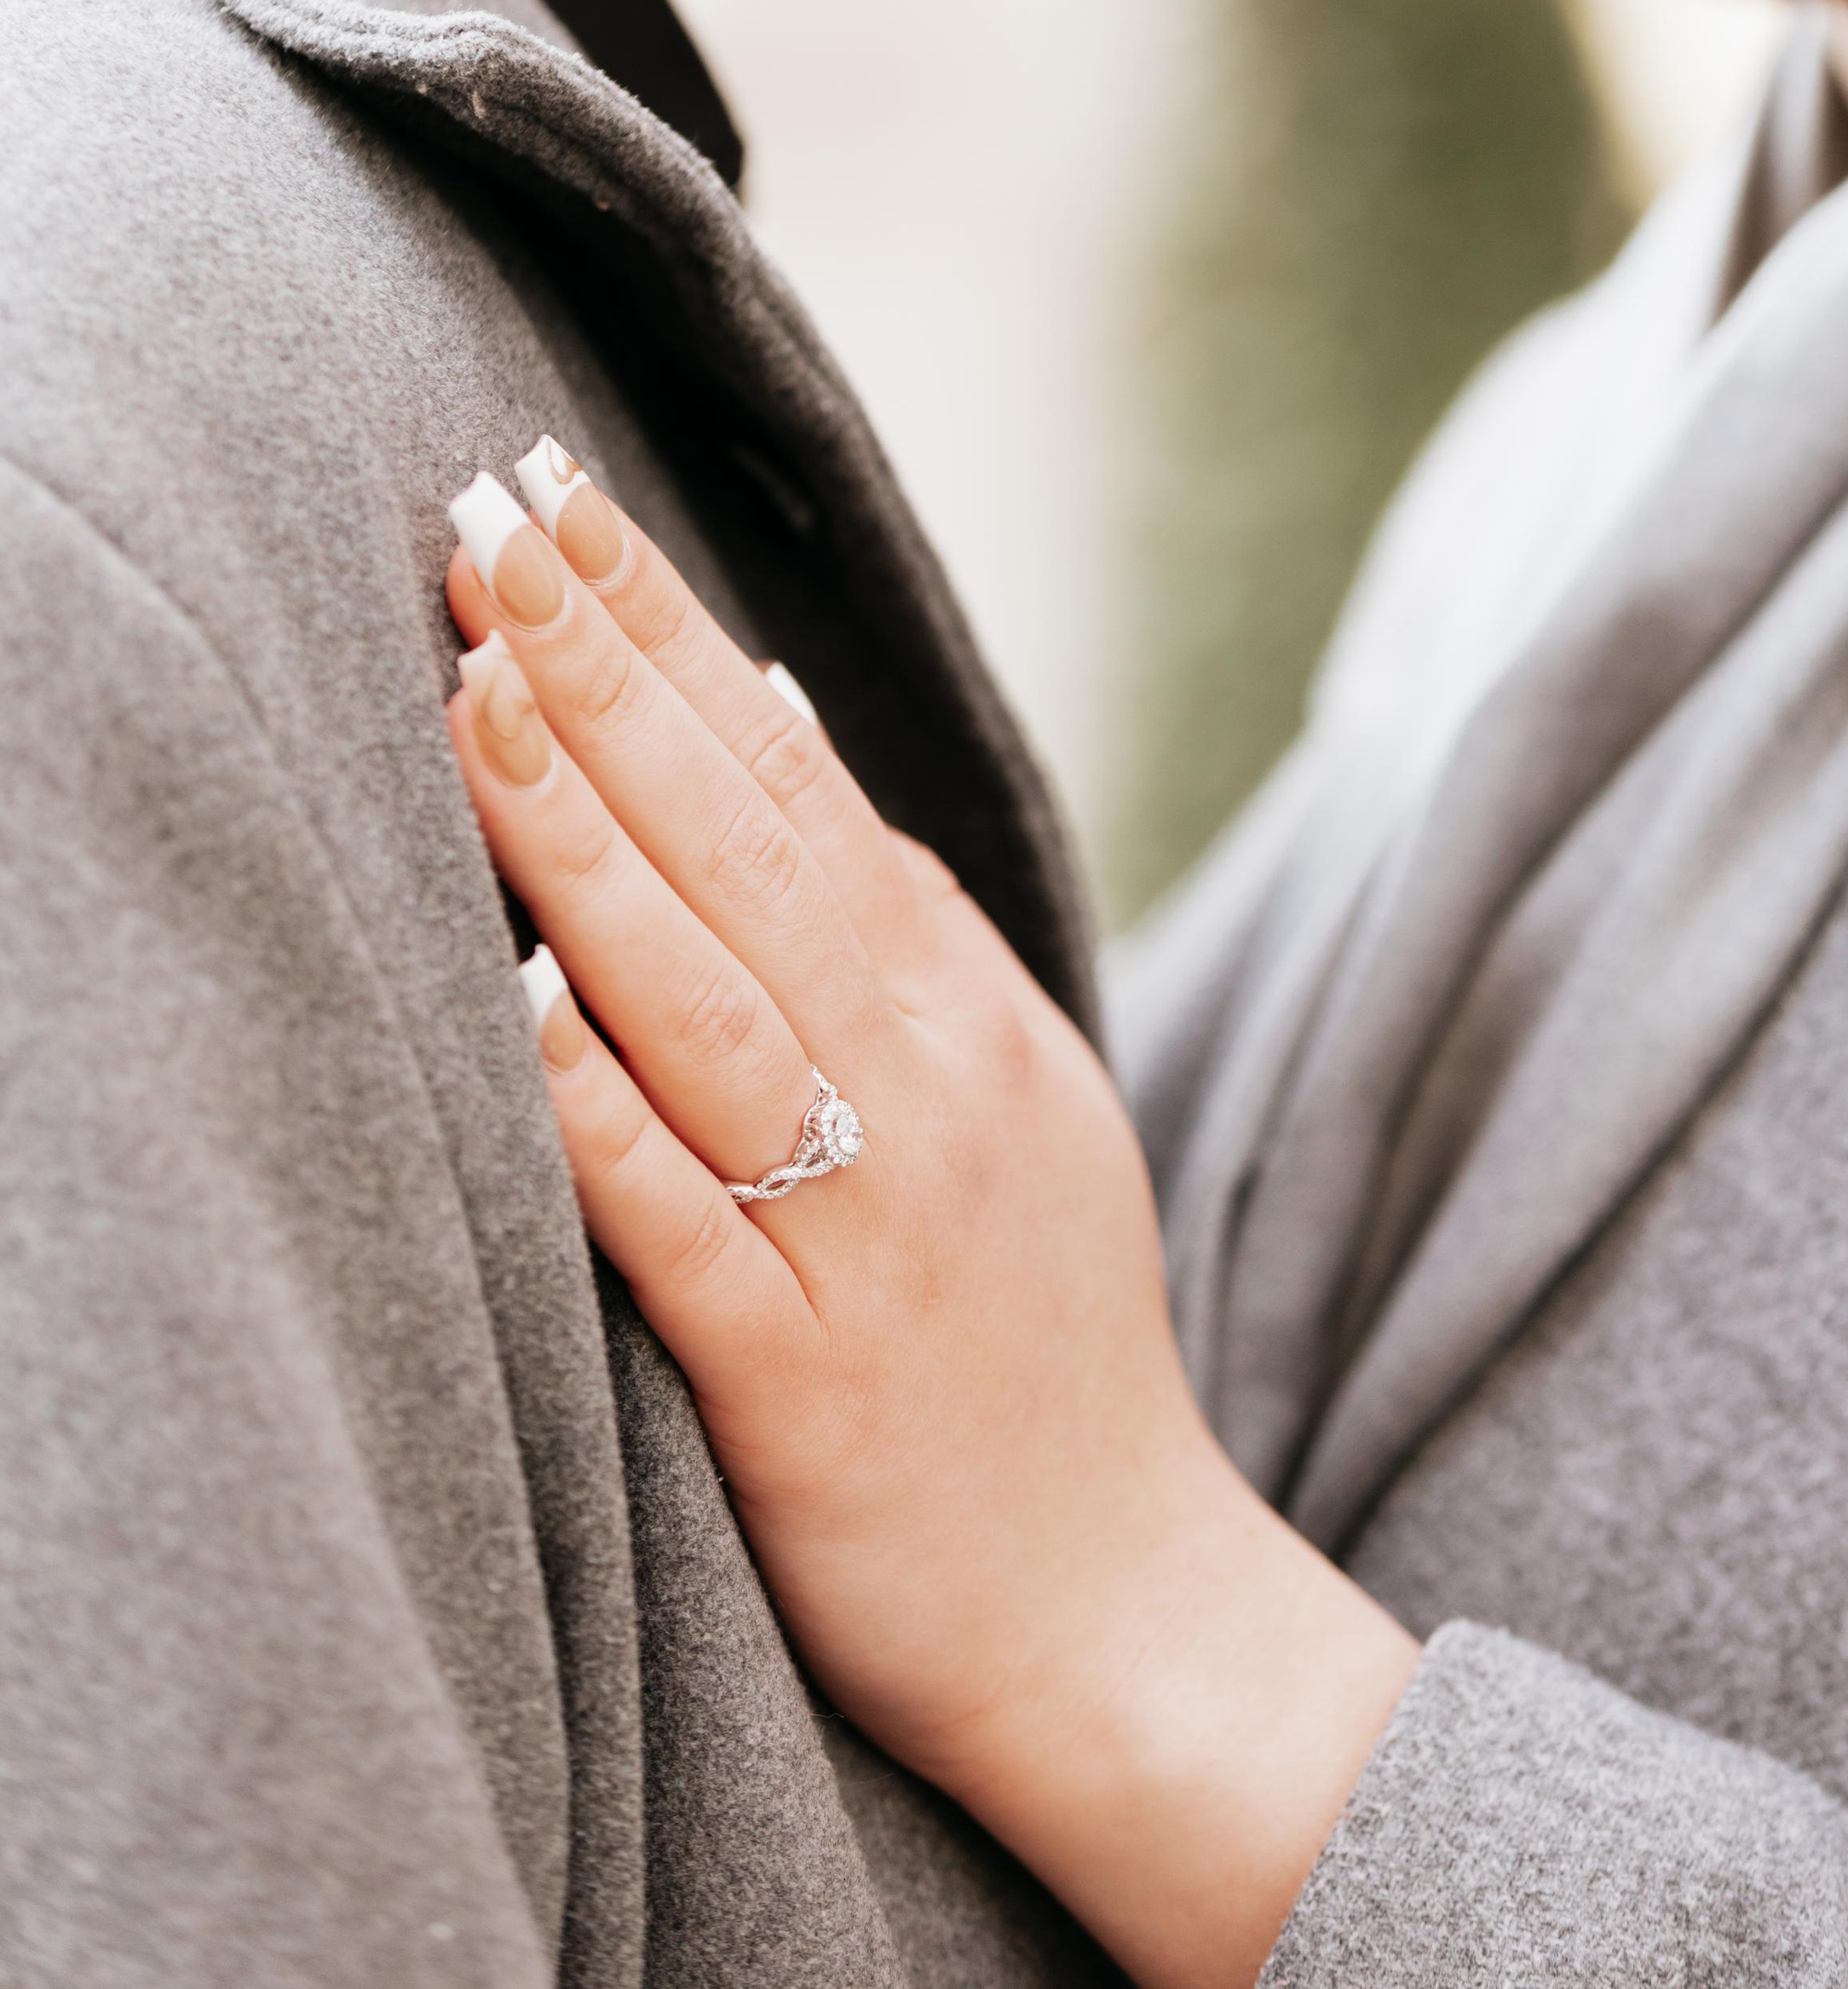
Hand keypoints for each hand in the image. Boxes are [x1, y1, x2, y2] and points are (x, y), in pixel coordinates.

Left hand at [442, 447, 1418, 1988]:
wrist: (1118, 1604)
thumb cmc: (1034, 1326)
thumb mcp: (1014, 1081)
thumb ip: (902, 907)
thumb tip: (776, 714)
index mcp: (955, 1002)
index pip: (787, 768)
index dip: (661, 629)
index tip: (550, 498)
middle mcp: (919, 1085)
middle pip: (741, 843)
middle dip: (603, 673)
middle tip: (485, 522)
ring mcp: (866, 1229)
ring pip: (709, 1003)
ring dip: (585, 847)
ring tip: (475, 699)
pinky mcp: (804, 1381)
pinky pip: (687, 1228)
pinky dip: (605, 1114)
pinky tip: (517, 1005)